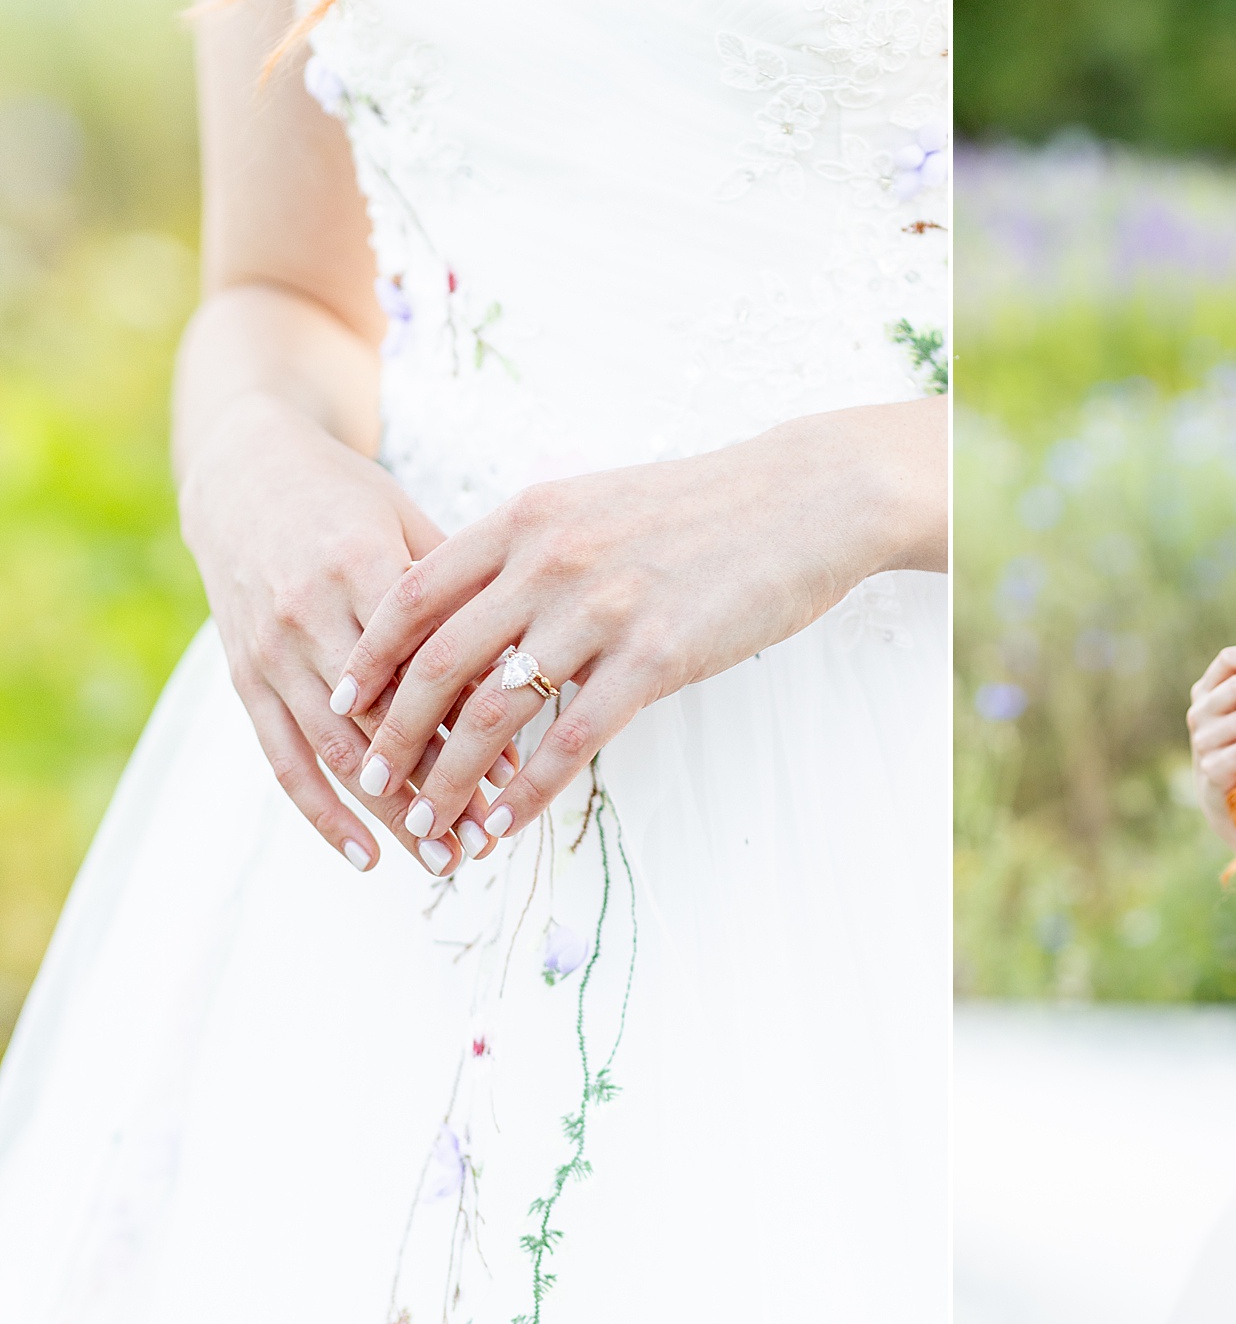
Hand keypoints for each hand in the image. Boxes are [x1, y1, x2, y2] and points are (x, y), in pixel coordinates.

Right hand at [179, 397, 515, 874]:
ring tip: (444, 861)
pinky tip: (366, 856)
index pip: (428, 666)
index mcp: (364, 566)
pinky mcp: (244, 676)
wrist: (247, 473)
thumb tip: (530, 672)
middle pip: (384, 722)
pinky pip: (282, 758)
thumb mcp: (413, 523)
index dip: (475, 725)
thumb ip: (464, 593)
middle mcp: (310, 614)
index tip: (523, 776)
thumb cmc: (354, 501)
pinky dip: (321, 813)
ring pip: (338, 751)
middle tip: (487, 842)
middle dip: (437, 788)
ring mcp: (271, 651)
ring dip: (391, 814)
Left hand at [334, 403, 938, 846]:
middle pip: (438, 664)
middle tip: (371, 780)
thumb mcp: (597, 503)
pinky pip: (571, 742)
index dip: (369, 657)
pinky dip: (529, 794)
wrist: (805, 499)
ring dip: (451, 780)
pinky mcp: (655, 658)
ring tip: (433, 821)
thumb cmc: (704, 507)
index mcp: (524, 518)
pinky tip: (508, 825)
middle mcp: (548, 561)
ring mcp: (600, 610)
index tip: (343, 702)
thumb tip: (482, 602)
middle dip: (392, 735)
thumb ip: (532, 547)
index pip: (413, 595)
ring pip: (494, 715)